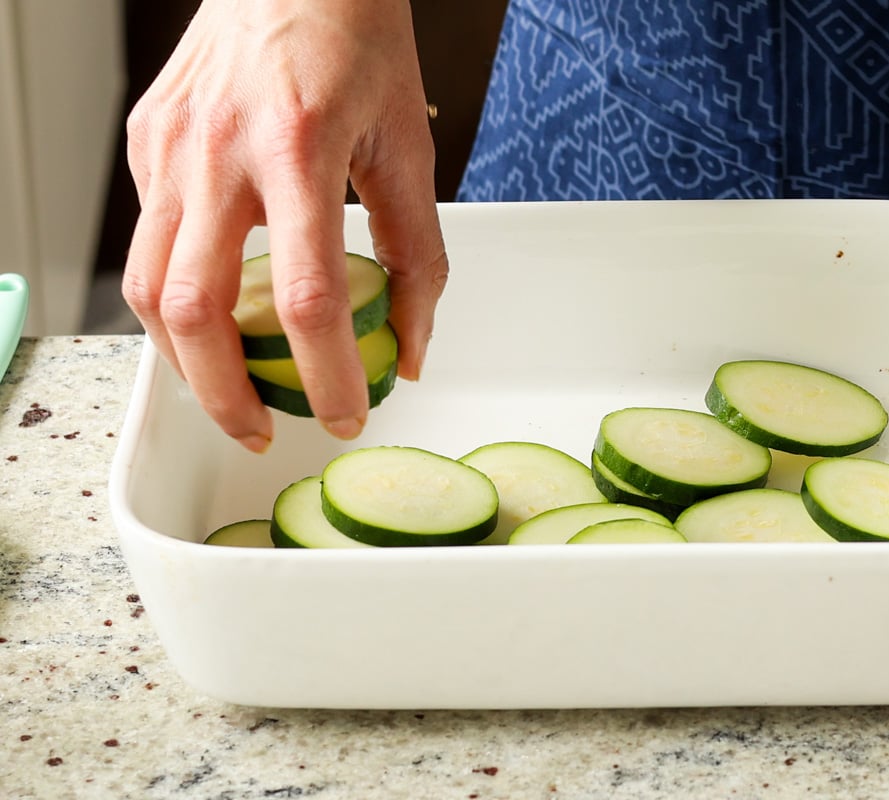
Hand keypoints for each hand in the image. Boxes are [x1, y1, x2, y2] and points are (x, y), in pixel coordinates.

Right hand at [122, 0, 447, 452]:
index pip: (308, 298)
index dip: (328, 377)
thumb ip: (417, 256)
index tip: (348, 416)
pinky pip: (148, 239)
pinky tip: (217, 304)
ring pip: (145, 287)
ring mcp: (169, 145)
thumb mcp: (408, 148)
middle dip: (224, 395)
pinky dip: (178, 292)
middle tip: (263, 430)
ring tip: (231, 390)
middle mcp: (218, 150)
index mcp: (299, 149)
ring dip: (185, 359)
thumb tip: (411, 347)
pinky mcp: (146, 141)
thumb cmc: (357, 42)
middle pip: (193, 310)